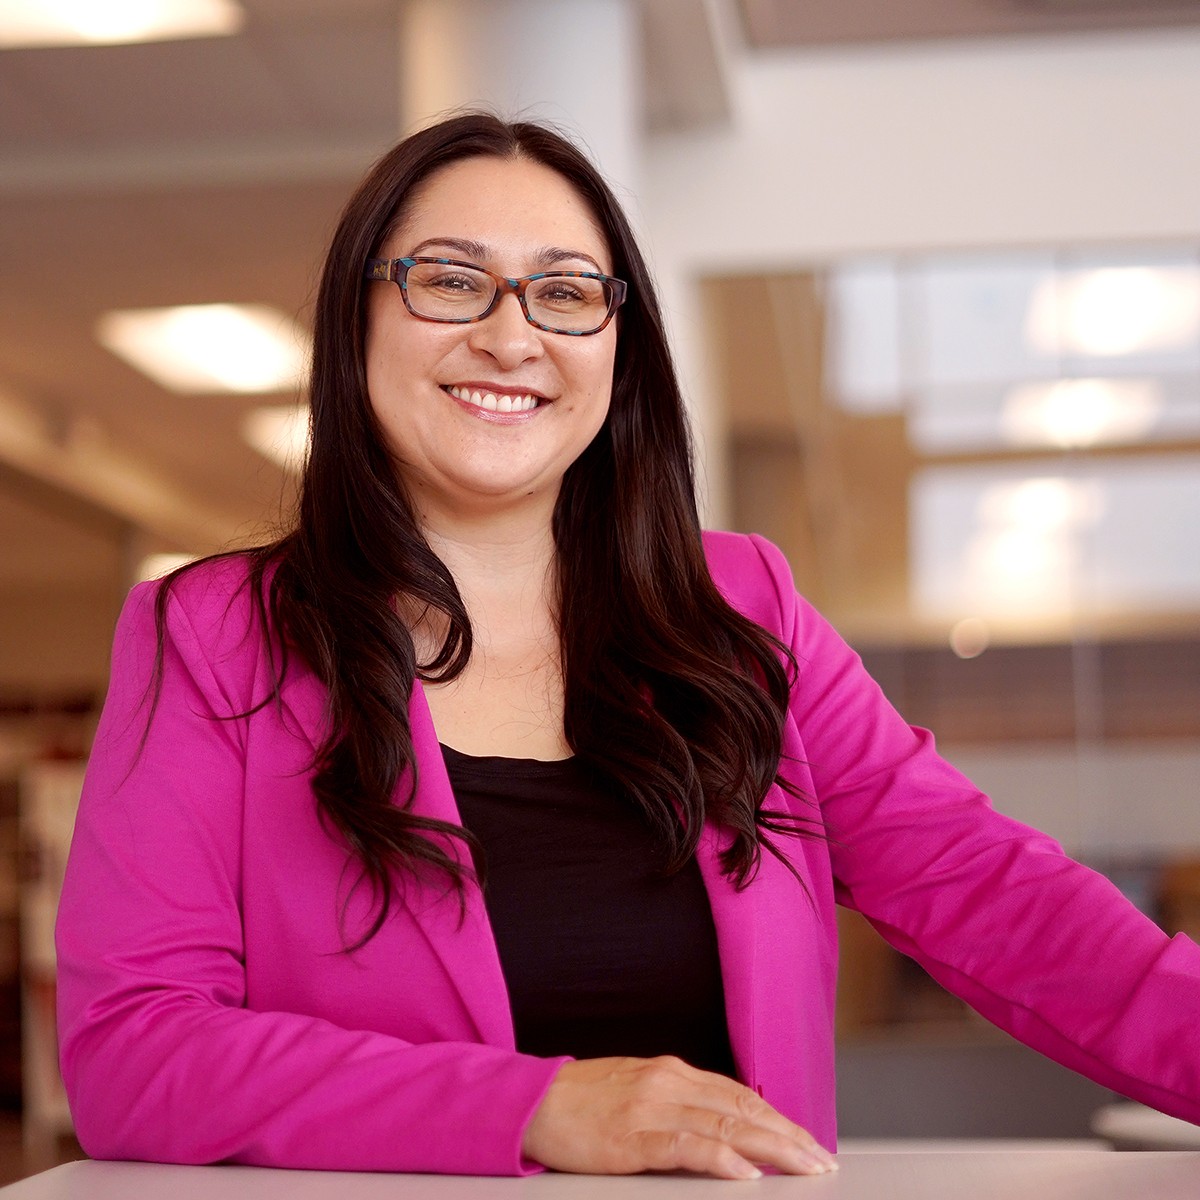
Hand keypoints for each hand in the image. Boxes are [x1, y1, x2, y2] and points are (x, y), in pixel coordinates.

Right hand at [521, 1055, 836, 1178]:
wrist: (532, 1101)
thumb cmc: (582, 1102)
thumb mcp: (638, 1090)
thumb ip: (679, 1104)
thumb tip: (724, 1128)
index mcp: (671, 1072)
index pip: (739, 1095)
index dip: (778, 1119)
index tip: (808, 1140)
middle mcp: (668, 1082)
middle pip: (742, 1108)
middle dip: (788, 1136)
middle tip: (822, 1160)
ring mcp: (650, 1107)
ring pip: (724, 1126)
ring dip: (771, 1148)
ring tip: (803, 1166)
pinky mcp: (630, 1137)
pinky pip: (684, 1147)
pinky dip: (720, 1159)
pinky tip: (744, 1173)